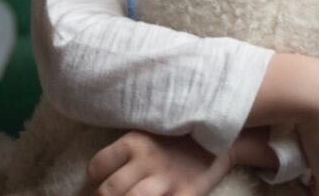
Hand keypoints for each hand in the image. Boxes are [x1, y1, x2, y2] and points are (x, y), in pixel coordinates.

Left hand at [87, 131, 232, 195]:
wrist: (223, 137)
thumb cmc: (182, 134)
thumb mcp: (153, 129)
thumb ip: (130, 146)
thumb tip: (102, 164)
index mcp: (135, 141)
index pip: (98, 165)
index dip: (95, 176)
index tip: (98, 180)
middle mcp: (146, 162)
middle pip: (108, 191)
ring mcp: (165, 182)